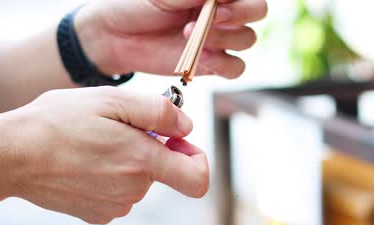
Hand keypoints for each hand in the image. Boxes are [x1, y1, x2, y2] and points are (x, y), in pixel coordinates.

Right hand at [5, 87, 207, 223]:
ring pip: (137, 179)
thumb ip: (158, 112)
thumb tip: (187, 128)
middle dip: (147, 147)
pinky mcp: (95, 213)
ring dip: (125, 159)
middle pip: (161, 170)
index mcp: (142, 162)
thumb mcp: (111, 100)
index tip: (176, 141)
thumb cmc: (58, 121)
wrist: (12, 155)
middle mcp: (132, 190)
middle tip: (114, 127)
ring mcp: (113, 205)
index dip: (195, 157)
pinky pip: (117, 192)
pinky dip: (109, 175)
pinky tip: (84, 161)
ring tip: (93, 142)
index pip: (197, 178)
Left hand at [75, 0, 267, 77]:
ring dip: (225, 37)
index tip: (216, 1)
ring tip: (189, 35)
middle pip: (257, 11)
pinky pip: (235, 68)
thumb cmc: (136, 5)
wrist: (116, 36)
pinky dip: (224, 64)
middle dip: (239, 13)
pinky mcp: (210, 64)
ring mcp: (218, 38)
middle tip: (213, 16)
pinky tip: (202, 58)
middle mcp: (221, 12)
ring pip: (247, 39)